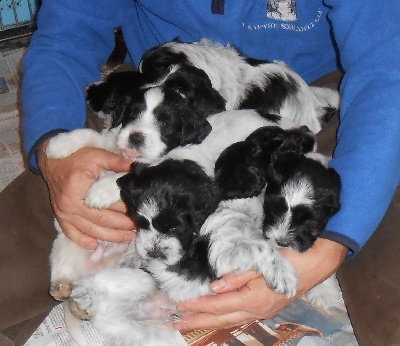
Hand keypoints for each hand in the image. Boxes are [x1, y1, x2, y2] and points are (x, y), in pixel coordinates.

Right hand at [38, 139, 135, 248]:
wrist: (52, 159)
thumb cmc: (77, 156)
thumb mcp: (98, 155)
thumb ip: (118, 162)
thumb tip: (138, 167)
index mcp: (80, 187)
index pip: (108, 202)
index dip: (125, 208)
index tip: (139, 210)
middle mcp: (70, 203)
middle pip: (101, 220)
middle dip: (122, 226)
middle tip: (138, 226)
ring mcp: (64, 212)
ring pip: (89, 230)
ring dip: (109, 236)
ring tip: (127, 237)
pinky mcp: (60, 216)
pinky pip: (71, 233)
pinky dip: (82, 240)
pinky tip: (95, 245)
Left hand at [174, 238, 346, 330]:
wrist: (312, 265)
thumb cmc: (286, 260)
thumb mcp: (260, 262)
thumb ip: (237, 275)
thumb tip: (214, 287)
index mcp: (254, 298)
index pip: (219, 305)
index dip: (199, 305)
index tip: (181, 305)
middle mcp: (257, 311)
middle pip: (222, 319)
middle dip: (198, 321)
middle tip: (177, 323)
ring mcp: (262, 313)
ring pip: (230, 321)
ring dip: (208, 323)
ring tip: (190, 324)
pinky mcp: (265, 310)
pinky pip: (239, 318)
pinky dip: (223, 320)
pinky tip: (215, 320)